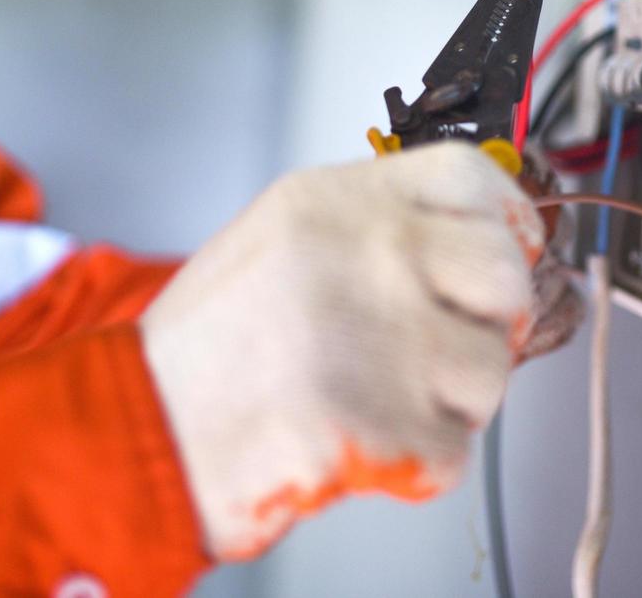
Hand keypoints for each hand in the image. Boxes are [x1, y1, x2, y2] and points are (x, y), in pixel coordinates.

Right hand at [140, 143, 547, 560]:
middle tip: (433, 349)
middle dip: (486, 323)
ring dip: (448, 401)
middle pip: (503, 276)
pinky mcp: (377, 422)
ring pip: (492, 370)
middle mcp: (364, 252)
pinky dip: (416, 462)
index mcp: (334, 199)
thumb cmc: (209, 346)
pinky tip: (358, 442)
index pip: (472, 178)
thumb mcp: (285, 238)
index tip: (508, 252)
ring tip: (374, 399)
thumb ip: (381, 228)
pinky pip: (454, 449)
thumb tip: (491, 245)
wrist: (134, 431)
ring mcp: (375, 334)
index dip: (505, 221)